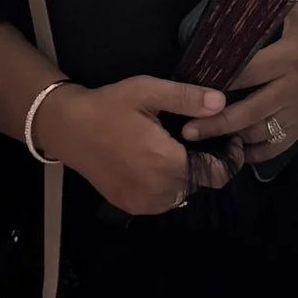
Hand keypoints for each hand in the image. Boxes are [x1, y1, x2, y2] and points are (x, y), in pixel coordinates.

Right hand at [36, 74, 230, 216]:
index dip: (230, 160)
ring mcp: (143, 202)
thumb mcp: (147, 92)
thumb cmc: (108, 106)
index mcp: (165, 161)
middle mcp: (157, 189)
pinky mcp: (131, 206)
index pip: (216, 175)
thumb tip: (221, 102)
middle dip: (207, 163)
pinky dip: (168, 185)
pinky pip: (163, 201)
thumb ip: (186, 98)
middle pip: (201, 184)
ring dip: (187, 176)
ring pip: (183, 194)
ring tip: (180, 150)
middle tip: (202, 139)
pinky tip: (159, 163)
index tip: (230, 141)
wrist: (67, 129)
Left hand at [185, 0, 297, 168]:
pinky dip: (256, 153)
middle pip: (248, 111)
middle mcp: (292, 88)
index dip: (217, 79)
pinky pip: (278, 145)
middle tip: (186, 128)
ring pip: (260, 133)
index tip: (191, 83)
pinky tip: (235, 153)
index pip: (246, 72)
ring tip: (204, 141)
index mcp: (289, 56)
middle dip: (215, 122)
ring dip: (231, 139)